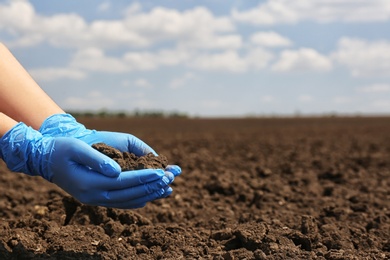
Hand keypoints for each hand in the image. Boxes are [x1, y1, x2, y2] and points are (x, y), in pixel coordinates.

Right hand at [0, 123, 176, 208]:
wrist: (45, 160)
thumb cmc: (62, 149)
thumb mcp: (76, 149)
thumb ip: (97, 160)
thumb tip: (117, 171)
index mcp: (90, 183)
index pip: (124, 182)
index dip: (144, 177)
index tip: (162, 173)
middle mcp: (94, 196)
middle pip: (129, 194)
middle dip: (151, 187)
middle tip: (170, 180)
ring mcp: (95, 200)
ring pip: (128, 201)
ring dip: (148, 195)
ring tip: (167, 189)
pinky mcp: (97, 199)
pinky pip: (121, 203)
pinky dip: (138, 199)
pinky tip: (150, 195)